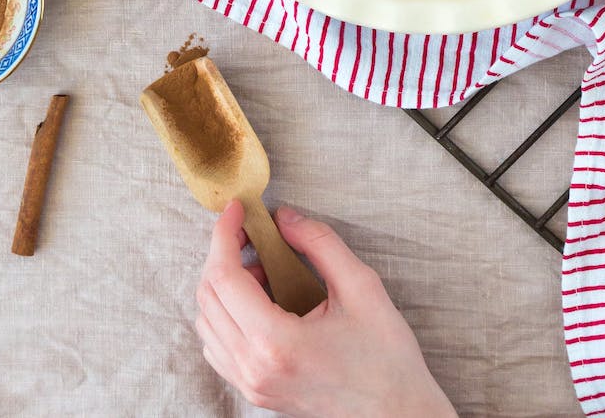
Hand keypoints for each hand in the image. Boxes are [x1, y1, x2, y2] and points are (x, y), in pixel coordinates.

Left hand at [195, 201, 456, 417]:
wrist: (397, 413)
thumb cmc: (385, 356)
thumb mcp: (361, 286)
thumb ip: (319, 243)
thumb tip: (284, 217)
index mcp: (276, 342)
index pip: (225, 278)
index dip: (224, 235)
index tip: (238, 208)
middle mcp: (254, 368)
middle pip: (208, 298)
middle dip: (222, 253)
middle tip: (250, 231)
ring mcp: (251, 385)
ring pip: (207, 323)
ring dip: (223, 285)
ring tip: (262, 267)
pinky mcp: (256, 392)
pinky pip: (219, 347)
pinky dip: (226, 314)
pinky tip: (258, 300)